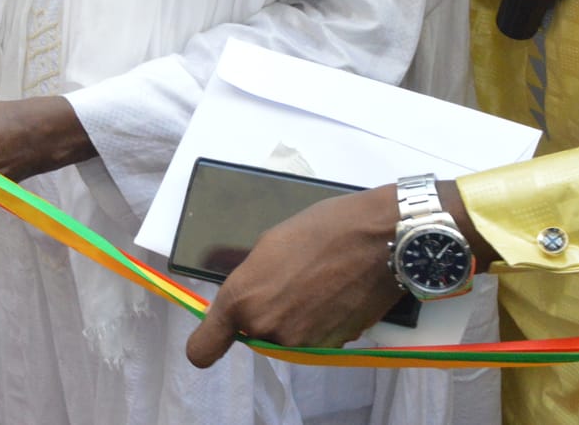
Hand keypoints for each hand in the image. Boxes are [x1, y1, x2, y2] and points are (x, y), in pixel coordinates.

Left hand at [185, 185, 408, 366]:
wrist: (377, 239)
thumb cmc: (318, 230)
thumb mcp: (266, 246)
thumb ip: (248, 283)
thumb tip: (244, 302)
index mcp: (241, 302)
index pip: (202, 350)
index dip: (208, 341)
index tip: (217, 330)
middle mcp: (267, 330)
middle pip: (254, 335)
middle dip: (264, 314)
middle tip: (287, 280)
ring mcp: (302, 342)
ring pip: (285, 337)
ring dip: (293, 317)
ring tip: (314, 281)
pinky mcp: (333, 345)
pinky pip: (313, 337)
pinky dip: (319, 321)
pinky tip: (333, 291)